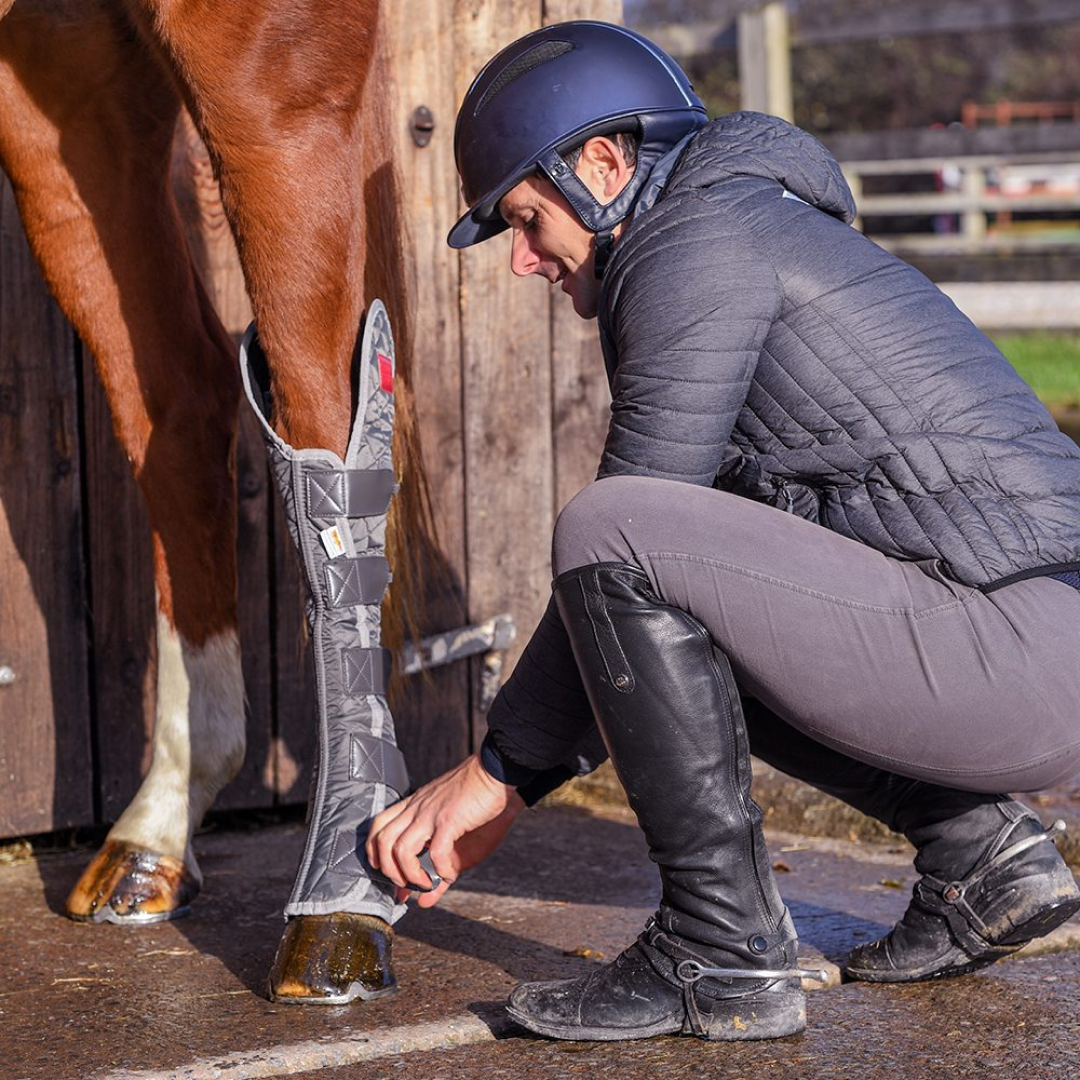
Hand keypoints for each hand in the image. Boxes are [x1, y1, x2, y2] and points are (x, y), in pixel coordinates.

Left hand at [367, 753, 525, 907]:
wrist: (496, 771)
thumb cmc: (477, 796)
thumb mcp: (451, 827)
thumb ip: (436, 863)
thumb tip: (424, 900)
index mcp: (414, 804)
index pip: (378, 826)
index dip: (375, 854)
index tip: (388, 875)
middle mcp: (417, 807)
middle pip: (382, 840)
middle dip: (388, 871)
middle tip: (404, 885)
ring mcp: (432, 813)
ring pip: (401, 849)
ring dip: (410, 875)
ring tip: (424, 884)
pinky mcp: (450, 819)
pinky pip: (436, 851)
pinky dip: (441, 870)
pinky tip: (449, 874)